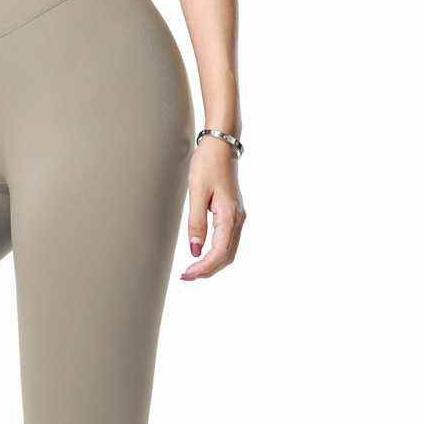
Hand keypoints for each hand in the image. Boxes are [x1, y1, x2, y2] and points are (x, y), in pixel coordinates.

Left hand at [181, 136, 245, 279]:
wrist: (220, 146)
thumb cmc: (207, 165)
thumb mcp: (196, 193)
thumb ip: (196, 223)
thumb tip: (194, 250)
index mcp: (229, 216)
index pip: (219, 252)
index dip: (203, 267)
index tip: (186, 274)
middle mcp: (238, 219)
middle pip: (226, 256)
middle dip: (207, 270)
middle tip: (185, 276)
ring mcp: (237, 217)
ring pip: (228, 251)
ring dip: (211, 264)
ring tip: (192, 270)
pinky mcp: (233, 214)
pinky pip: (228, 241)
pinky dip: (216, 253)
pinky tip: (202, 255)